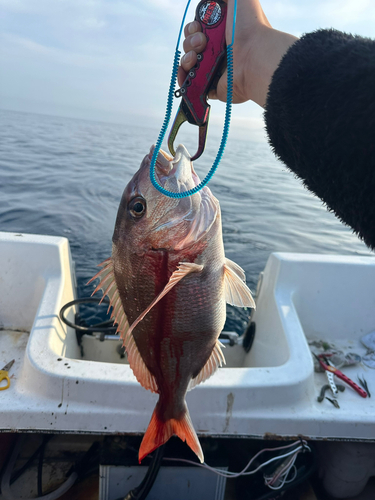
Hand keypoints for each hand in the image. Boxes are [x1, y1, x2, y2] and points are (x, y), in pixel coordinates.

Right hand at [178, 0, 297, 107]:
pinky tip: (186, 72)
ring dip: (187, 57)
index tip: (198, 26)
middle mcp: (217, 50)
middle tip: (201, 42)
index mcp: (222, 33)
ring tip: (196, 57)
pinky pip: (190, 83)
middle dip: (190, 41)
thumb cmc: (250, 27)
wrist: (254, 56)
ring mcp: (214, 69)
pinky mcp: (211, 86)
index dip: (193, 27)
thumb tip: (210, 0)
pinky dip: (184, 78)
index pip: (198, 30)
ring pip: (189, 63)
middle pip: (191, 45)